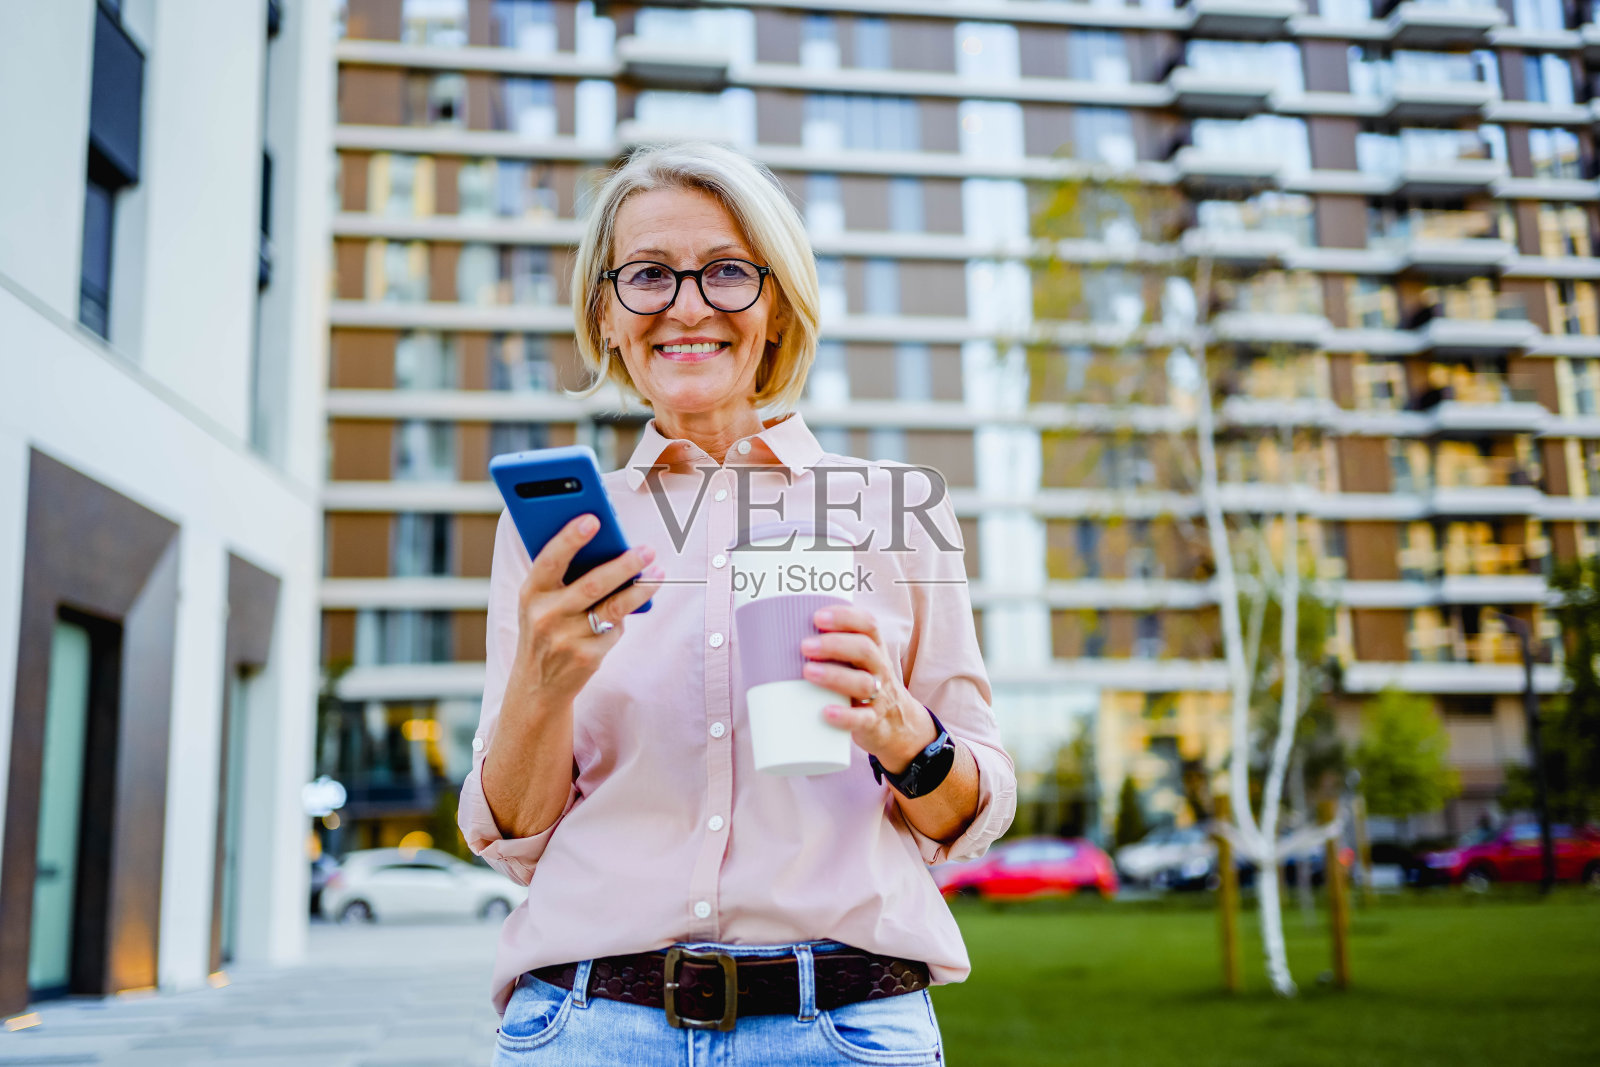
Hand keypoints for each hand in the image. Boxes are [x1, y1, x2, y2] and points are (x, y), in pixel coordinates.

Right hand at [510, 515, 662, 707]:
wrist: (537, 684)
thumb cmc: (545, 628)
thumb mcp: (541, 603)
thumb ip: (563, 578)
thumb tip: (610, 549)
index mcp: (531, 593)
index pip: (550, 560)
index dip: (570, 538)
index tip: (592, 519)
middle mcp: (545, 616)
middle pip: (592, 584)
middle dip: (624, 564)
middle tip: (647, 549)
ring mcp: (566, 639)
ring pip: (613, 607)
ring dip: (640, 587)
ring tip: (658, 572)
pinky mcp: (586, 658)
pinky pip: (615, 629)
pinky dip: (623, 618)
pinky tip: (631, 607)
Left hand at [800, 605, 937, 775]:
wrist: (897, 724)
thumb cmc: (862, 684)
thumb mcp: (856, 663)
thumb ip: (831, 649)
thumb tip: (779, 633)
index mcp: (873, 649)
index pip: (868, 625)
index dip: (845, 617)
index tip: (817, 617)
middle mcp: (878, 668)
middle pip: (864, 650)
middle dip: (834, 645)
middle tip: (805, 646)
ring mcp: (878, 696)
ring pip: (863, 682)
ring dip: (834, 675)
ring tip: (807, 672)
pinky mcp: (872, 722)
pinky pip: (862, 719)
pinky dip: (845, 716)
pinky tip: (826, 712)